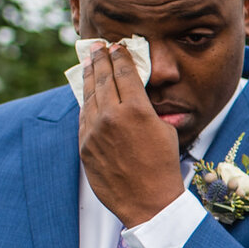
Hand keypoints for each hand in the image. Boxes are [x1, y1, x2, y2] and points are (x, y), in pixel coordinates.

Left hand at [79, 41, 185, 227]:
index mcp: (136, 109)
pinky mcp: (84, 147)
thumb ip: (147, 109)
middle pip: (102, 79)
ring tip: (88, 64)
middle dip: (100, 60)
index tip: (117, 46)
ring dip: (88, 78)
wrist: (149, 202)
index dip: (120, 56)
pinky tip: (87, 96)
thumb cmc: (164, 166)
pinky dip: (86, 103)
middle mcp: (111, 116)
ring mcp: (94, 132)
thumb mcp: (165, 131)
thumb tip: (136, 95)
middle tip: (97, 47)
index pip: (124, 72)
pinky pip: (84, 119)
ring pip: (88, 97)